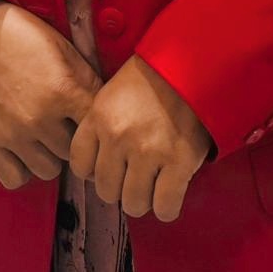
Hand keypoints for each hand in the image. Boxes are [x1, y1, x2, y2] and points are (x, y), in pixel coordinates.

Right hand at [0, 0, 101, 190]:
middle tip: (65, 122)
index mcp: (63, 91)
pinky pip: (15, 178)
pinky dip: (23, 169)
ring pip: (48, 170)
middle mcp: (39, 118)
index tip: (89, 117)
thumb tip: (109, 109)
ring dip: (50, 155)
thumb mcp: (65, 49)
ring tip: (45, 135)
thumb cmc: (26, 37)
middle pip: (73, 153)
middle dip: (72, 138)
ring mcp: (13, 133)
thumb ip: (89, 81)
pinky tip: (26, 149)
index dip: (96, 123)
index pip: (94, 127)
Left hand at [68, 55, 212, 221]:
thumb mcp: (113, 94)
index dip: (96, 170)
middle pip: (106, 191)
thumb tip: (99, 170)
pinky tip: (171, 191)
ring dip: (144, 198)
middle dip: (121, 187)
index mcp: (99, 116)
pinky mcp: (178, 163)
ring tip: (156, 181)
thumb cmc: (154, 78)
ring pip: (133, 204)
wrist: (193, 63)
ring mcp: (148, 151)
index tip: (112, 166)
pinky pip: (164, 208)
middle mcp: (118, 136)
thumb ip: (101, 127)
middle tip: (137, 174)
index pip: (79, 166)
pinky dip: (167, 206)